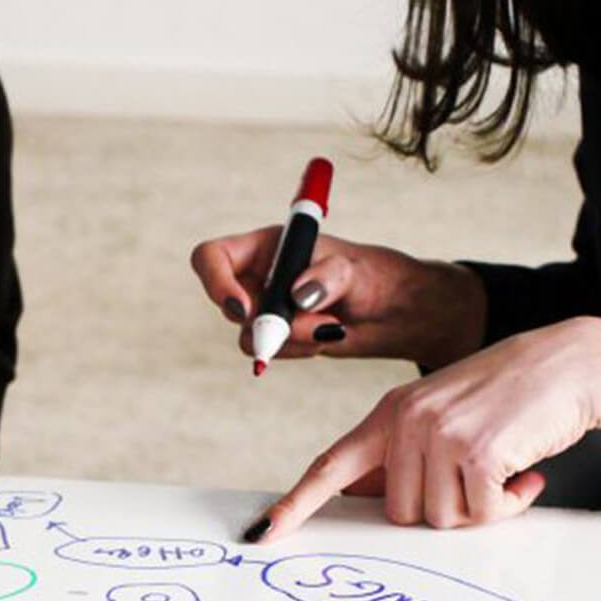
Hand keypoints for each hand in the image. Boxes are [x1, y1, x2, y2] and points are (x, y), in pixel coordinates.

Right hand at [190, 229, 486, 369]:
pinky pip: (271, 353)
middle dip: (267, 323)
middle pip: (226, 304)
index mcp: (262, 247)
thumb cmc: (370, 276)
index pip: (211, 258)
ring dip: (292, 339)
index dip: (216, 283)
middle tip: (312, 326)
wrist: (389, 311)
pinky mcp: (278, 336)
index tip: (244, 309)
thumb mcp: (353, 270)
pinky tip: (328, 336)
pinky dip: (299, 350)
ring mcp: (264, 309)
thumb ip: (328, 276)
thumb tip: (300, 295)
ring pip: (250, 336)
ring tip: (332, 326)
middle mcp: (256, 277)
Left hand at [243, 317, 600, 539]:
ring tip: (505, 469)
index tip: (262, 534)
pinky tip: (526, 473)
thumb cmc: (510, 395)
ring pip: (441, 520)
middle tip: (480, 477)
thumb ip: (406, 454)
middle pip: (401, 514)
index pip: (331, 465)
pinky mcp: (479, 453)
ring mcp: (441, 435)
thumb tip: (369, 499)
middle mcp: (408, 422)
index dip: (296, 505)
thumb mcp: (444, 415)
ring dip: (481, 507)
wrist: (570, 363)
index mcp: (391, 414)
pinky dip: (510, 505)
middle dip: (444, 508)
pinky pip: (483, 514)